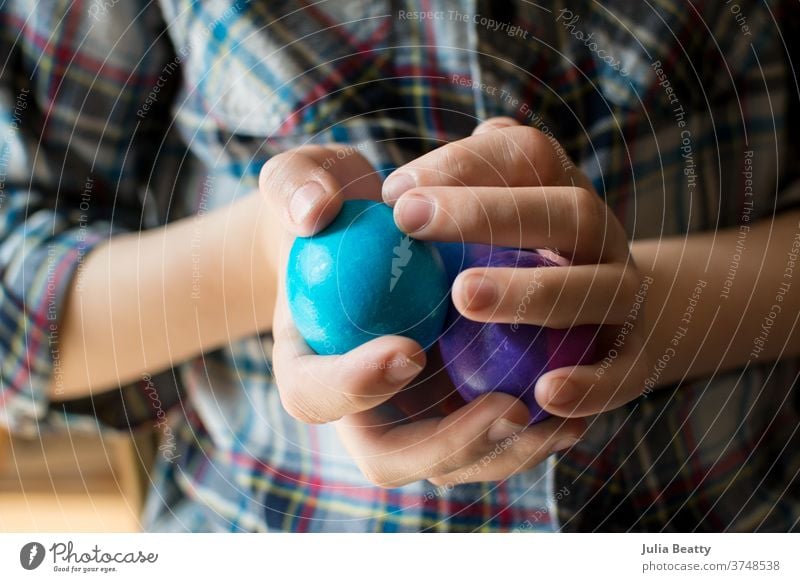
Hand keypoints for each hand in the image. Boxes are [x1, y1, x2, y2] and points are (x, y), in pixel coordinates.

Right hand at [260, 143, 583, 487]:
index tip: (408, 349)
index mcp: (305, 359)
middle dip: (449, 443)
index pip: (314, 395)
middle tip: (508, 408)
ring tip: (556, 417)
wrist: (366, 227)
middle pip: (390, 456)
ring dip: (504, 450)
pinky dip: (531, 434)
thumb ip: (294, 187)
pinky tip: (573, 413)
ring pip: (451, 464)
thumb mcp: (301, 181)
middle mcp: (358, 400)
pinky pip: (488, 440)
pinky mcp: (453, 404)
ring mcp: (408, 410)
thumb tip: (316, 212)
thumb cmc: (334, 207)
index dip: (355, 385)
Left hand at [384, 117, 651, 427]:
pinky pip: (622, 373)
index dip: (464, 163)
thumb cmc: (523, 271)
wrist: (613, 327)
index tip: (394, 192)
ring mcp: (624, 297)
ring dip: (533, 290)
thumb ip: (457, 203)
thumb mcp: (496, 230)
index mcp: (563, 196)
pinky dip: (590, 385)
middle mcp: (601, 238)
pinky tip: (545, 395)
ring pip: (600, 286)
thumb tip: (394, 194)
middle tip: (409, 218)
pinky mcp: (635, 362)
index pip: (527, 155)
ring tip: (464, 295)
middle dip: (487, 211)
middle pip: (568, 211)